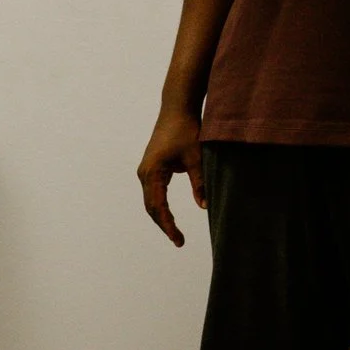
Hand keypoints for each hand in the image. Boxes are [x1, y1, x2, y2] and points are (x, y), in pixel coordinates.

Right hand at [138, 108, 205, 245]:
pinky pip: (154, 193)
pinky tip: (170, 216)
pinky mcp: (151, 168)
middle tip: (178, 241)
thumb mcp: (197, 157)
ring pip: (151, 202)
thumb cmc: (186, 130)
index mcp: (152, 173)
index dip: (168, 225)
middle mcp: (144, 174)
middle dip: (164, 225)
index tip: (178, 239)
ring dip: (161, 217)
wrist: (176, 109)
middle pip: (151, 208)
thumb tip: (205, 206)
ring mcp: (146, 172)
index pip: (158, 207)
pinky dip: (161, 206)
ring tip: (174, 232)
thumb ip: (200, 183)